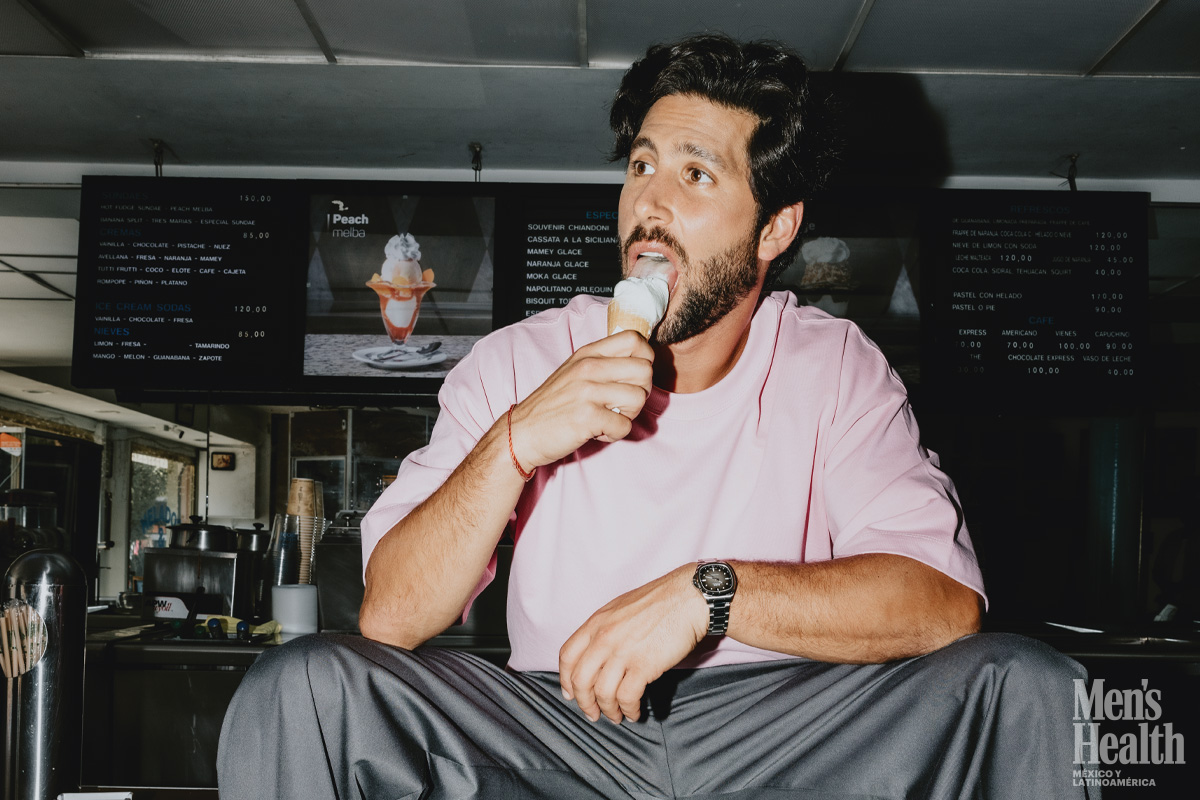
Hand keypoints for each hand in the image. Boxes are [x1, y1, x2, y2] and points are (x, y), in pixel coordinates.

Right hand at [509, 331, 653, 468]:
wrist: (521, 432)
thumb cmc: (552, 405)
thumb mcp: (574, 371)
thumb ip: (603, 363)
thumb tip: (640, 361)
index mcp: (587, 354)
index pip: (635, 340)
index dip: (645, 359)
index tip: (633, 377)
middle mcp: (588, 368)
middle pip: (645, 370)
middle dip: (641, 391)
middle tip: (622, 403)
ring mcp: (587, 391)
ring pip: (639, 398)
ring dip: (629, 414)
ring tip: (609, 417)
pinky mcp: (587, 417)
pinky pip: (625, 425)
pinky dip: (615, 434)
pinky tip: (598, 431)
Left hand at [559, 565, 707, 723]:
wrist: (689, 597)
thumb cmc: (660, 601)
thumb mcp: (621, 608)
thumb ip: (604, 629)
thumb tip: (598, 653)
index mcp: (597, 622)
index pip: (567, 656)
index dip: (566, 680)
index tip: (571, 693)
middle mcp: (604, 637)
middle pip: (580, 679)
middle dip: (584, 703)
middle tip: (592, 713)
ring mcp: (622, 651)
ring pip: (602, 693)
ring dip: (608, 710)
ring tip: (617, 716)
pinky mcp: (643, 665)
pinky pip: (627, 697)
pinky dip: (629, 710)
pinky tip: (634, 712)